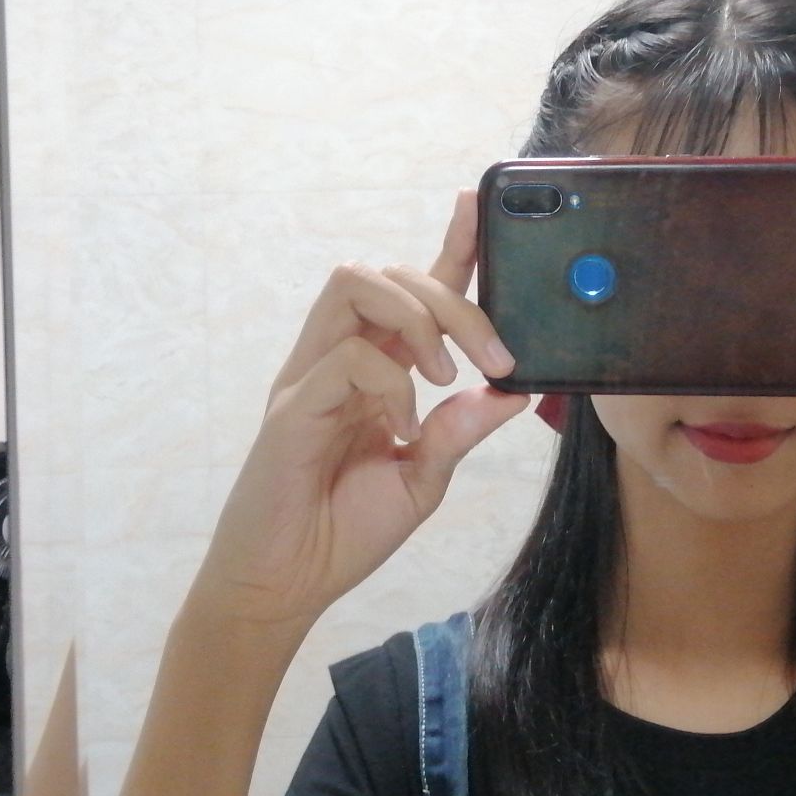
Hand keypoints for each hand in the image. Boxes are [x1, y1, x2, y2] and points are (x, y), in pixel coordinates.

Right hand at [190, 190, 529, 632]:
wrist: (284, 586)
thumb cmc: (342, 532)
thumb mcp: (423, 479)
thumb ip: (459, 432)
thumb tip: (511, 393)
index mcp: (374, 370)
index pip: (414, 290)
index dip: (449, 247)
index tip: (479, 208)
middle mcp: (338, 360)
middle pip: (389, 274)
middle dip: (454, 298)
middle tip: (496, 356)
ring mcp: (310, 377)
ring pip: (354, 285)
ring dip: (415, 315)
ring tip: (446, 373)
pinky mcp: (292, 407)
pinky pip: (345, 357)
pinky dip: (390, 382)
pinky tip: (402, 426)